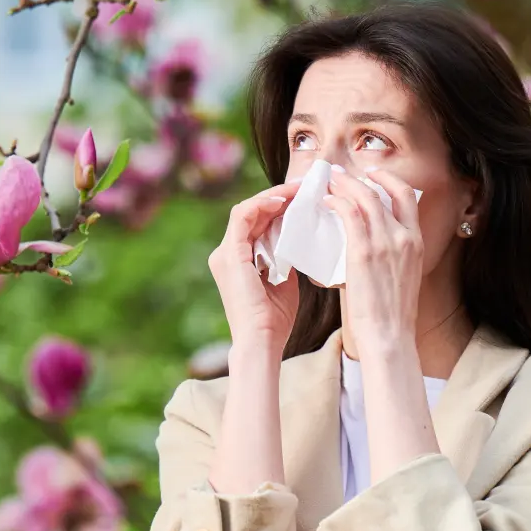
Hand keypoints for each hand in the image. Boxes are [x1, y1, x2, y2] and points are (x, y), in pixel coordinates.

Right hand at [208, 180, 303, 354]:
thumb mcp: (284, 281)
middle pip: (251, 213)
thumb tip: (299, 241)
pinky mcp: (230, 255)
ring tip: (298, 190)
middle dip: (278, 196)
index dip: (279, 207)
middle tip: (305, 187)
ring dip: (272, 196)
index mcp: (237, 261)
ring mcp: (224, 254)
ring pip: (246, 209)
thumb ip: (285, 259)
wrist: (262, 342)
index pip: (256, 222)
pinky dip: (262, 205)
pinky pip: (243, 217)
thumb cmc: (274, 320)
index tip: (305, 199)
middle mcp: (225, 254)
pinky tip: (283, 201)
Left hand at [323, 167, 421, 355]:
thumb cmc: (391, 314)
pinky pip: (348, 214)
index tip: (372, 174)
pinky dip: (337, 202)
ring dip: (344, 185)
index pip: (407, 196)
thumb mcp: (402, 276)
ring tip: (329, 182)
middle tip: (340, 174)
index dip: (388, 180)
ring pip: (364, 198)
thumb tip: (368, 245)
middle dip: (359, 178)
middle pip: (382, 192)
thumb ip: (390, 255)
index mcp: (416, 242)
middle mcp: (404, 237)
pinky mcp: (364, 252)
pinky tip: (326, 202)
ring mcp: (385, 243)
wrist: (390, 335)